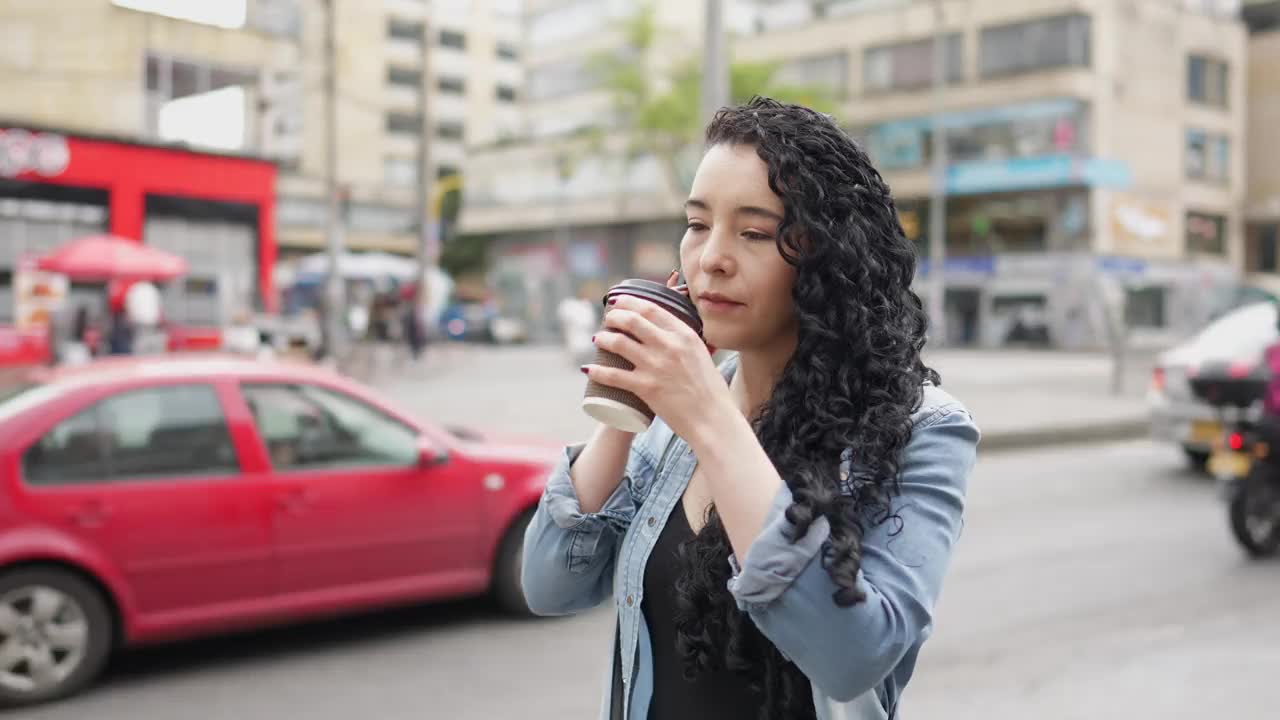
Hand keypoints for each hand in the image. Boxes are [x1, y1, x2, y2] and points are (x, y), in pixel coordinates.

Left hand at [585, 277, 732, 440]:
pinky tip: (589, 369)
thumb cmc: (711, 391)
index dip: (629, 302)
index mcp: (684, 335)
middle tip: (607, 319)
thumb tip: (672, 335)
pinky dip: (597, 371)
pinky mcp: (645, 387)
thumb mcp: (702, 355)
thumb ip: (686, 343)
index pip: (651, 308)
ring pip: (618, 343)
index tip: (619, 301)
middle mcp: (669, 345)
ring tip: (597, 339)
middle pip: (631, 320)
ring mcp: (655, 365)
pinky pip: (613, 375)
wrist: (713, 419)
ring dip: (602, 338)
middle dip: (613, 315)